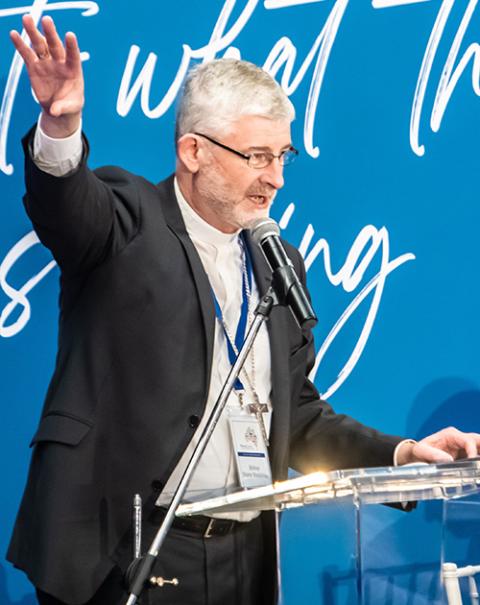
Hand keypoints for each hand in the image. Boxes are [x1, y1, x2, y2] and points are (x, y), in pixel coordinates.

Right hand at [10, 14, 83, 137]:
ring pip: (40, 45)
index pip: (73, 56)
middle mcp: (59, 63)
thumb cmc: (70, 104)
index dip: (72, 46)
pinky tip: (14, 34)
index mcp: (73, 70)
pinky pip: (27, 54)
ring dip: (33, 32)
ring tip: (27, 18)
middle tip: (46, 20)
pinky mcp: (34, 67)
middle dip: (50, 33)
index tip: (70, 35)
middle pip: (55, 45)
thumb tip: (54, 111)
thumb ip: (63, 107)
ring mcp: (46, 63)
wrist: (58, 107)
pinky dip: (20, 44)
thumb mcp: (71, 108)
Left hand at [396, 427, 479, 464]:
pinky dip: (478, 461)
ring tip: (479, 467)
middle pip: (478, 440)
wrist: (417, 455)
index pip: (467, 440)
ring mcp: (463, 446)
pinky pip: (476, 455)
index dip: (473, 451)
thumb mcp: (421, 451)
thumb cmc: (419, 451)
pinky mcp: (464, 454)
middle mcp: (459, 438)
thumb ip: (433, 454)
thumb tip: (448, 459)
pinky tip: (477, 469)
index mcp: (450, 434)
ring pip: (479, 447)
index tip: (473, 462)